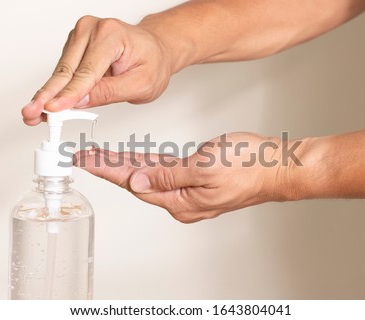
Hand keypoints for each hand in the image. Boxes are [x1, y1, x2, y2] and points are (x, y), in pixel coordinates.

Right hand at [21, 16, 171, 124]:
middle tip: (30, 113)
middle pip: (66, 70)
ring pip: (61, 72)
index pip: (86, 71)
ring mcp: (81, 36)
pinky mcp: (75, 46)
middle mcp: (92, 30)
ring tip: (35, 114)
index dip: (68, 94)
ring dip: (48, 95)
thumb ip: (110, 92)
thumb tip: (81, 101)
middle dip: (47, 96)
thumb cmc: (152, 63)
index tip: (52, 109)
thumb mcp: (141, 84)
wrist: (156, 50)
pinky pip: (63, 70)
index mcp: (111, 35)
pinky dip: (56, 89)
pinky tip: (47, 103)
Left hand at [75, 132, 300, 222]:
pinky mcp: (196, 180)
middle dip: (109, 168)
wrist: (278, 166)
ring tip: (101, 156)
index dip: (107, 170)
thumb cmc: (250, 166)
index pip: (134, 184)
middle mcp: (182, 201)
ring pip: (149, 175)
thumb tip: (138, 183)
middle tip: (85, 156)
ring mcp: (189, 191)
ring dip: (125, 164)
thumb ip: (169, 176)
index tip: (85, 160)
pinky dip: (147, 162)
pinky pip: (165, 171)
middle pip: (137, 182)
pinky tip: (134, 158)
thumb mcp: (205, 168)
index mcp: (181, 202)